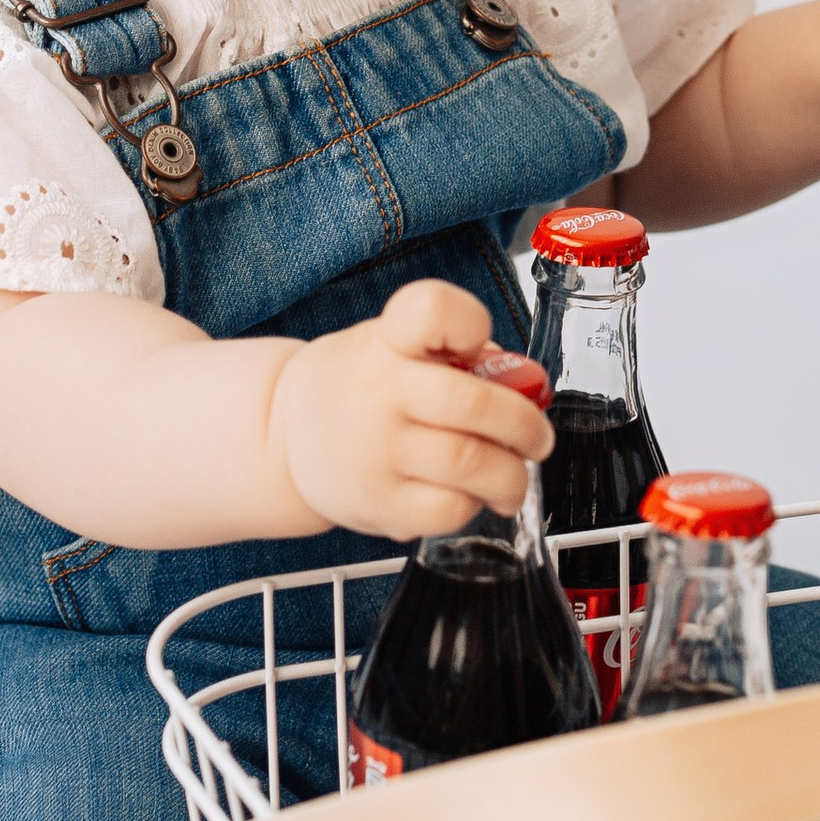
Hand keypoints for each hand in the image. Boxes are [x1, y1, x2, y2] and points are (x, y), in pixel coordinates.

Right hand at [268, 280, 549, 541]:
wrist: (283, 435)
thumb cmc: (359, 386)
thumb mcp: (396, 347)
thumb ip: (463, 358)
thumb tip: (527, 387)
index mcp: (389, 341)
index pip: (431, 310)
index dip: (469, 323)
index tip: (476, 344)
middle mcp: (380, 391)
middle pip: (474, 403)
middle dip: (525, 426)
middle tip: (536, 438)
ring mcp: (377, 450)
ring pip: (471, 464)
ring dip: (511, 476)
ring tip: (511, 478)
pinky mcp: (379, 502)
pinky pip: (449, 510)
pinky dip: (474, 506)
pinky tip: (468, 497)